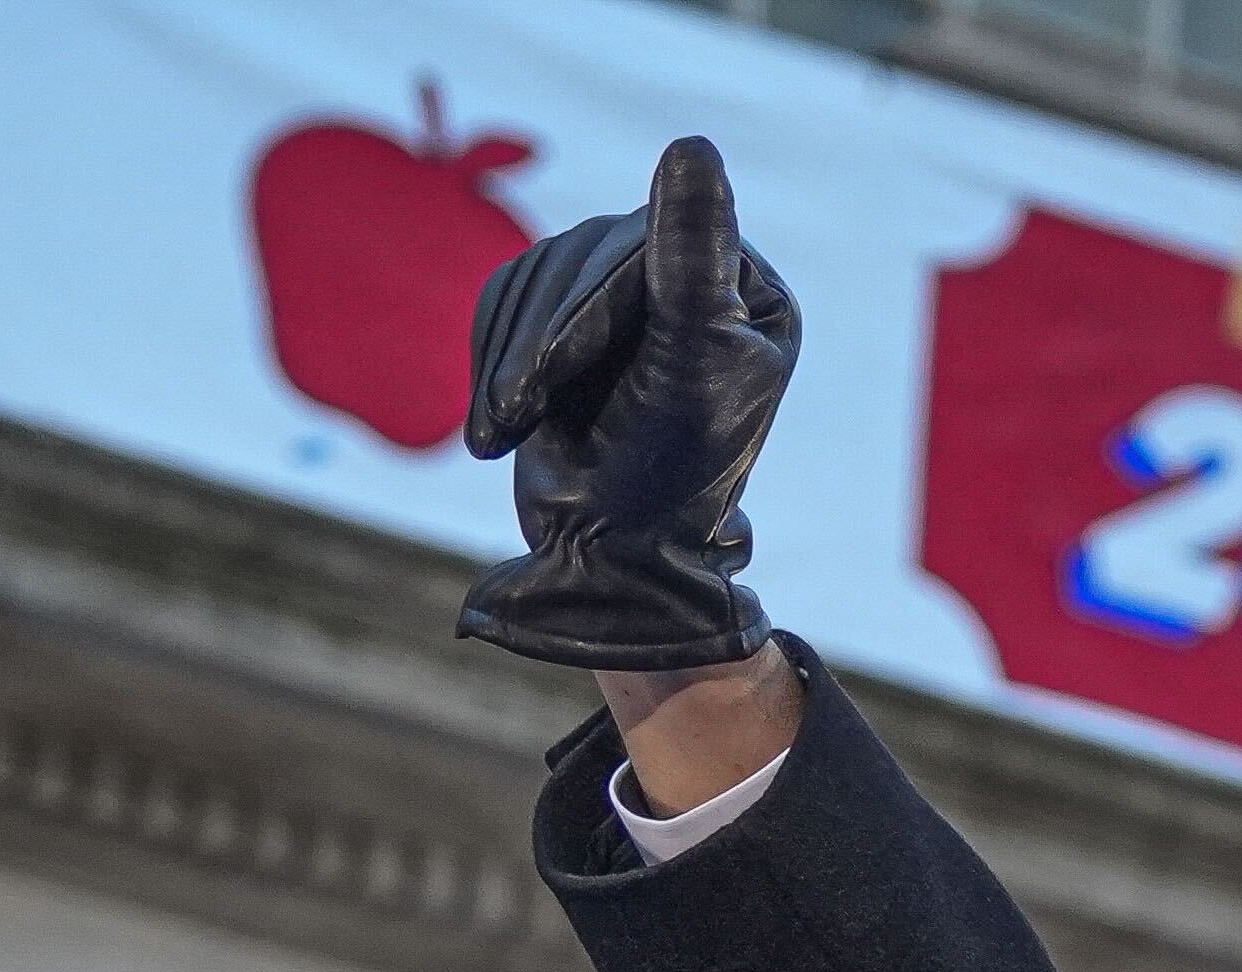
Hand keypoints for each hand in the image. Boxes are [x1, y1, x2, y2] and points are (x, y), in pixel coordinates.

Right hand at [460, 133, 800, 677]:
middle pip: (588, 257)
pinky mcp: (567, 320)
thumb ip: (690, 259)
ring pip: (541, 276)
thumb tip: (692, 146)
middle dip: (550, 339)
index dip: (598, 311)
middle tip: (526, 407)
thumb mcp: (686, 363)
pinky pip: (507, 298)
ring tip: (510, 424)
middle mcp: (697, 283)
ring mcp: (628, 299)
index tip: (582, 369)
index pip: (651, 247)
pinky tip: (502, 418)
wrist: (611, 554)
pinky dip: (493, 354)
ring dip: (513, 354)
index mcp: (749, 291)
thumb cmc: (664, 471)